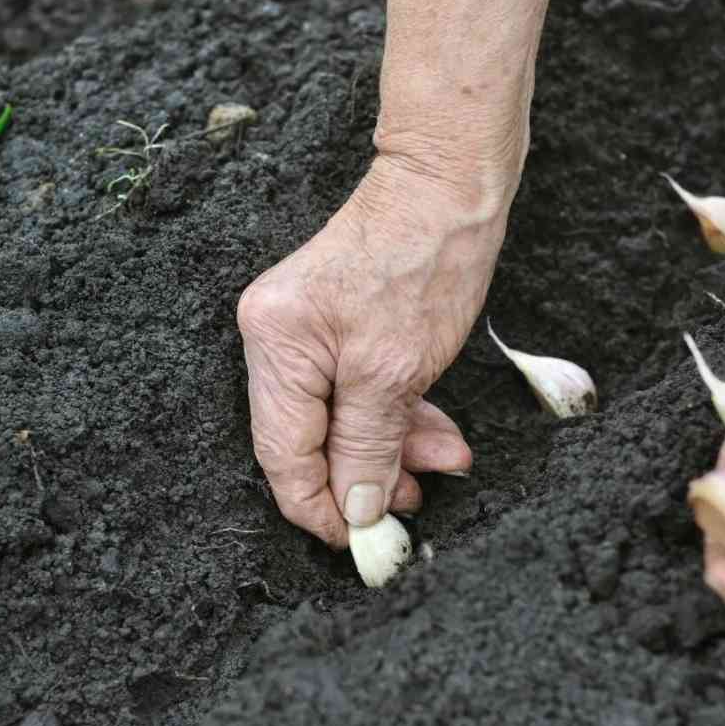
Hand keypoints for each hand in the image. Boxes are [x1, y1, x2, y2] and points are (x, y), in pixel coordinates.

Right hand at [237, 157, 514, 546]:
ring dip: (394, 446)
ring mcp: (305, 329)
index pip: (282, 455)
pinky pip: (358, 388)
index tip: (362, 542)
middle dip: (367, 475)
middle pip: (311, 439)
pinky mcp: (337, 324)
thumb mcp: (397, 370)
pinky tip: (436, 431)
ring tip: (446, 461)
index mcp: (274, 345)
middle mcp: (275, 338)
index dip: (321, 508)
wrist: (450, 183)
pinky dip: (396, 414)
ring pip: (341, 417)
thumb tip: (356, 509)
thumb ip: (368, 446)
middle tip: (416, 504)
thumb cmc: (425, 259)